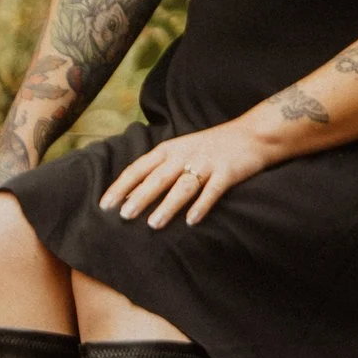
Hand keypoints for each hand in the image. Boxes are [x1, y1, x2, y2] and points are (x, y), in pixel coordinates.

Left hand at [103, 116, 275, 229]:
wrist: (252, 134)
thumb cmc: (211, 147)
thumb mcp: (181, 151)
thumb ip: (159, 169)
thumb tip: (130, 195)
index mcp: (169, 149)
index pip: (139, 168)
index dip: (122, 186)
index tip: (105, 205)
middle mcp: (185, 155)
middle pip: (158, 178)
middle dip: (140, 197)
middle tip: (124, 216)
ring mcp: (207, 163)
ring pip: (183, 186)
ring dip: (167, 205)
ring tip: (154, 224)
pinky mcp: (228, 172)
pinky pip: (212, 191)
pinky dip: (201, 205)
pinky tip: (191, 221)